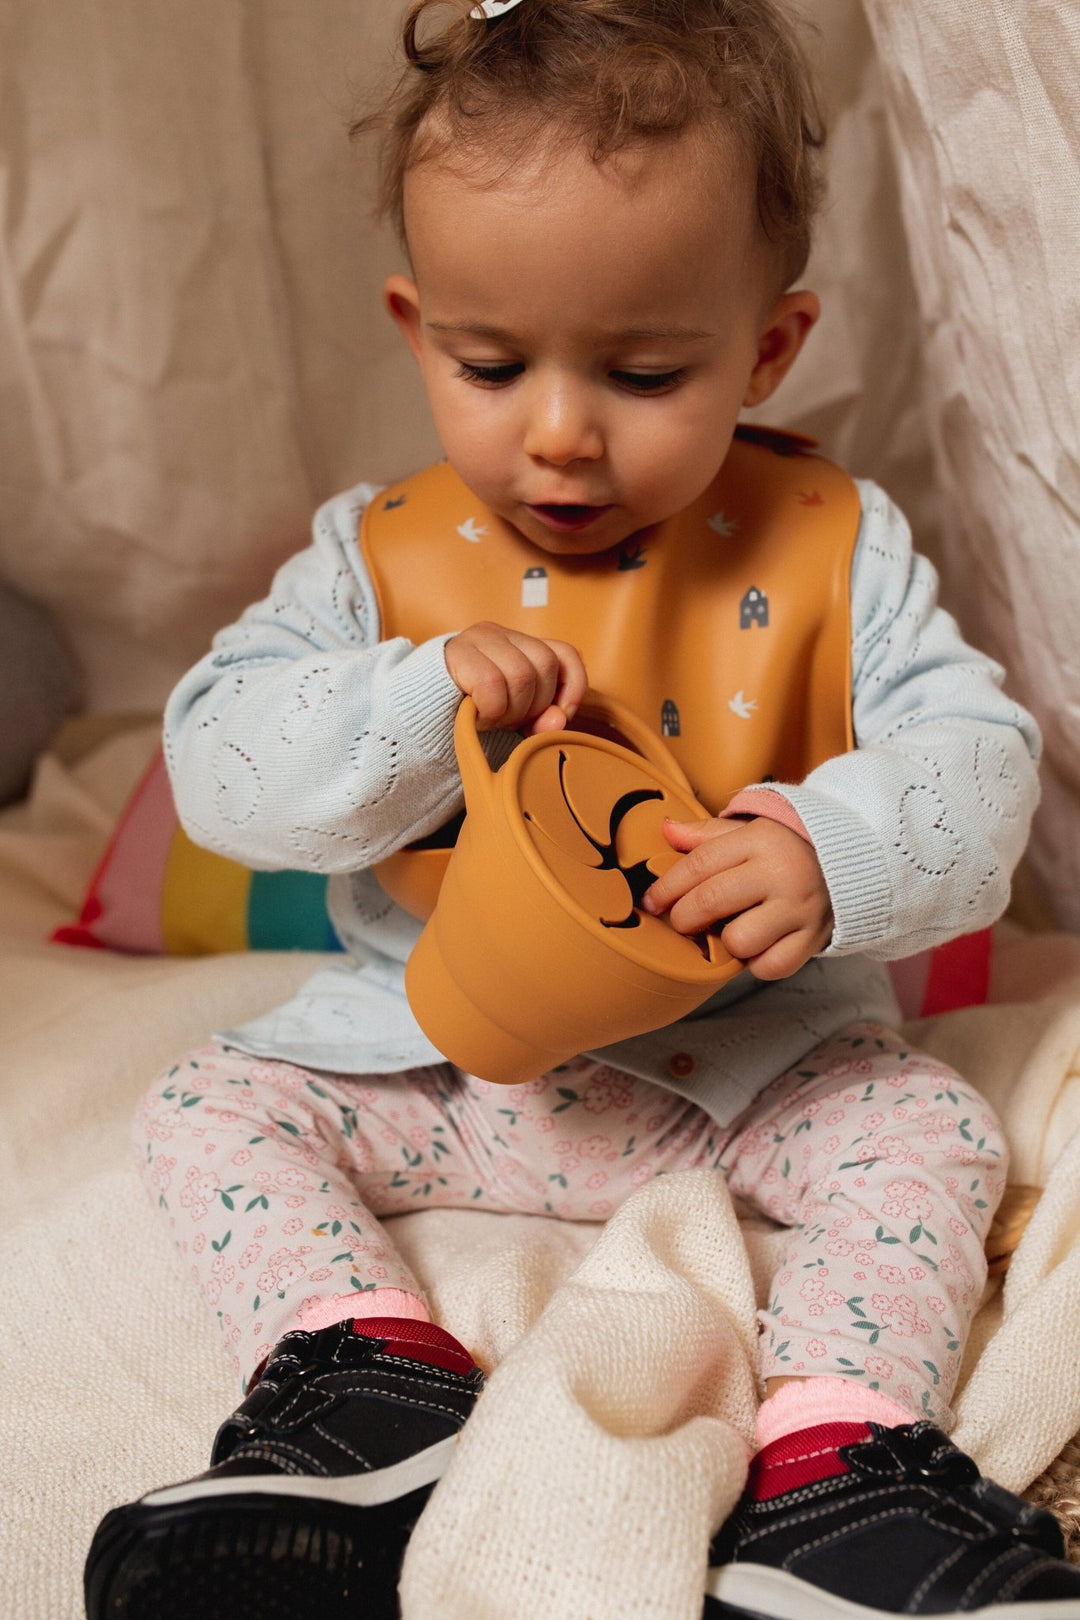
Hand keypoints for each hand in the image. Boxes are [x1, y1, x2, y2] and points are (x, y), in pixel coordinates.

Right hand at [444, 621, 587, 734]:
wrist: (412, 711)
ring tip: (491, 720)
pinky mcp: (457, 653)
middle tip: (508, 722)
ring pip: (522, 674)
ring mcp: (478, 639)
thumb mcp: (512, 718)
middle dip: (534, 705)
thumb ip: (539, 720)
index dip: (572, 688)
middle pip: (544, 666)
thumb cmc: (468, 714)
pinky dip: (491, 710)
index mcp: (520, 645)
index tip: (561, 715)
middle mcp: (501, 634)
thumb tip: (560, 719)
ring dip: (510, 710)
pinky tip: (478, 718)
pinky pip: (492, 683)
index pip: (566, 655)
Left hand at [641, 815, 832, 979]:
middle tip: (682, 920)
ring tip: (730, 927)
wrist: (851, 863)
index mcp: (760, 840)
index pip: (698, 865)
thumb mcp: (749, 831)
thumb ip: (705, 834)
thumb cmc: (786, 850)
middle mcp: (782, 873)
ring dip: (726, 941)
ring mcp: (800, 909)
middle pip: (709, 902)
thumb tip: (665, 829)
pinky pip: (769, 967)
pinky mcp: (814, 939)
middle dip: (683, 917)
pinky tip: (758, 943)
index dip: (666, 888)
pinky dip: (757, 961)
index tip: (651, 902)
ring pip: (738, 941)